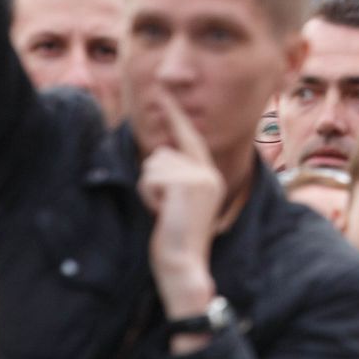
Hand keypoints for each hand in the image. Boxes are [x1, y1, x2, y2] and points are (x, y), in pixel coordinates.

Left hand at [137, 86, 224, 320]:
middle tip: (165, 211)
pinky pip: (150, 176)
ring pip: (153, 164)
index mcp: (209, 176)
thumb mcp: (178, 203)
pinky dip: (148, 196)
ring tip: (165, 214)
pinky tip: (162, 214)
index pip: (189, 138)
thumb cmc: (175, 240)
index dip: (174, 115)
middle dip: (152, 181)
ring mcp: (199, 176)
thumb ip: (174, 178)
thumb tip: (157, 157)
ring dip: (150, 190)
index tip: (163, 93)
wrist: (184, 266)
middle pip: (161, 154)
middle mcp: (208, 172)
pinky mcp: (186, 183)